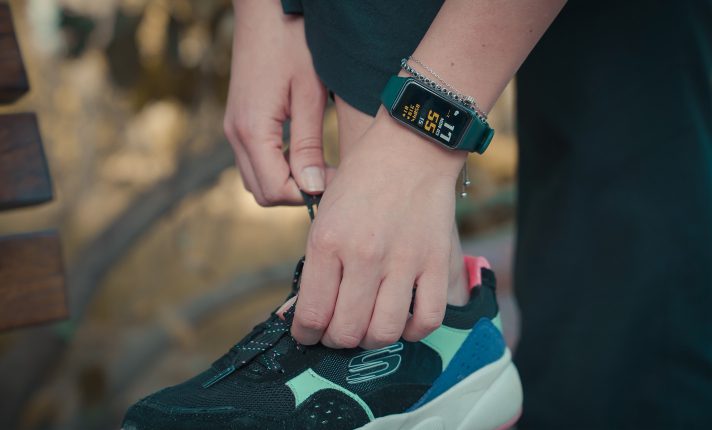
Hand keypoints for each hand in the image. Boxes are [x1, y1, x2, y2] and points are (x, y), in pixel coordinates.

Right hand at [224, 0, 328, 205]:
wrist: (264, 11)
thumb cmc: (292, 43)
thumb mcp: (309, 95)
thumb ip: (308, 145)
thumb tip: (313, 188)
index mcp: (251, 130)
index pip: (276, 189)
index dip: (308, 194)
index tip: (336, 181)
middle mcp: (235, 135)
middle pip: (263, 192)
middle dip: (297, 193)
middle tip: (329, 175)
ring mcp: (232, 130)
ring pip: (256, 180)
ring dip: (286, 182)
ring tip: (318, 165)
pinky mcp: (237, 123)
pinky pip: (253, 162)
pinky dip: (276, 168)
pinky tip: (300, 152)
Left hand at [292, 109, 466, 348]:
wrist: (410, 149)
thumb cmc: (360, 183)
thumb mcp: (323, 218)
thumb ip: (314, 267)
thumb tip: (300, 314)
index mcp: (328, 242)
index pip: (312, 315)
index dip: (306, 335)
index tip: (308, 334)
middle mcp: (364, 255)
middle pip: (347, 331)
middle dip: (336, 340)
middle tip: (338, 331)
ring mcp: (404, 260)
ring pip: (385, 332)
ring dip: (372, 339)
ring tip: (369, 326)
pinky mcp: (436, 262)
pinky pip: (428, 319)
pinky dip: (413, 330)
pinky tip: (404, 319)